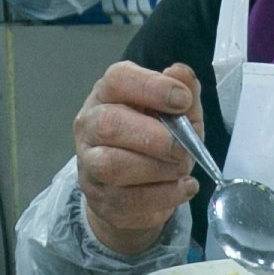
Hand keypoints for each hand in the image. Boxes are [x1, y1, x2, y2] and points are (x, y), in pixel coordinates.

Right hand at [74, 60, 202, 259]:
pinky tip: (183, 188)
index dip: (151, 87)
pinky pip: (128, 199)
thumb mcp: (177, 114)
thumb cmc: (156, 142)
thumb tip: (182, 74)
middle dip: (154, 137)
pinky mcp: (101, 198)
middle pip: (109, 124)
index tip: (182, 99)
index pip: (118, 80)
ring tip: (182, 168)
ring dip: (157, 168)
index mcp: (108, 95)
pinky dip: (164, 195)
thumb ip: (183, 93)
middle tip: (182, 147)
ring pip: (113, 165)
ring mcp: (90, 164)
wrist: (136, 192)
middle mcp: (91, 125)